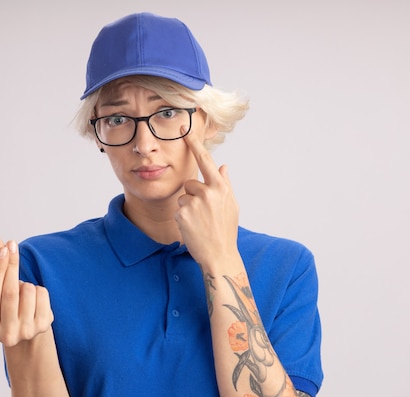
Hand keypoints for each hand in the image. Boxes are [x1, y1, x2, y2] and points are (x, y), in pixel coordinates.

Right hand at [0, 236, 53, 346]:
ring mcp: (26, 331)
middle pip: (10, 292)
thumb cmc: (6, 308)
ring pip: (28, 291)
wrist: (27, 334)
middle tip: (12, 246)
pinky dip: (38, 289)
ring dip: (25, 282)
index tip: (3, 248)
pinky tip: (33, 298)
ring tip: (21, 291)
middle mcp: (6, 334)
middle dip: (11, 265)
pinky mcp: (43, 326)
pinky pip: (42, 294)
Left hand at [175, 133, 239, 268]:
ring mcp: (194, 203)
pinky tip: (193, 228)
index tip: (184, 128)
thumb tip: (222, 166)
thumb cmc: (226, 230)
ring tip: (199, 222)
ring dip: (187, 208)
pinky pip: (178, 209)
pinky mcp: (182, 214)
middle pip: (190, 183)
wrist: (218, 255)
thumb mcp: (231, 205)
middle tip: (204, 214)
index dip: (193, 143)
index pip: (205, 160)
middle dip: (193, 196)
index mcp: (220, 187)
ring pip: (182, 197)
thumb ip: (225, 184)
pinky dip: (183, 218)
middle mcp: (208, 192)